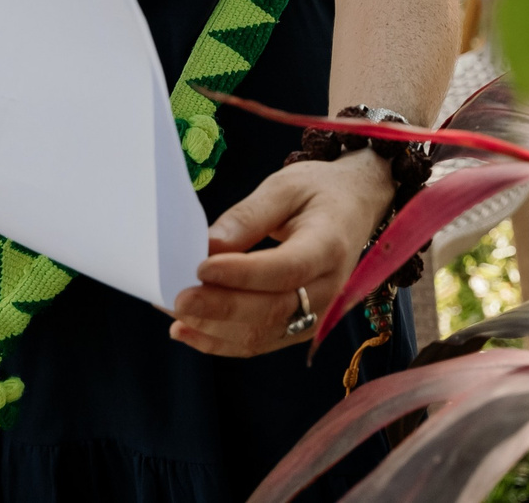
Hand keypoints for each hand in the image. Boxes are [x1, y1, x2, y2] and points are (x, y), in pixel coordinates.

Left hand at [170, 151, 394, 356]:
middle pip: (271, 310)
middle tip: (177, 298)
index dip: (242, 274)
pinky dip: (220, 341)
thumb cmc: (320, 191)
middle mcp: (328, 289)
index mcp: (329, 246)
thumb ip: (249, 216)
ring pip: (261, 334)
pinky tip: (187, 331)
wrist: (355, 208)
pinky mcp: (300, 327)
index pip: (286, 269)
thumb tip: (209, 246)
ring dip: (213, 330)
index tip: (202, 267)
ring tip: (174, 314)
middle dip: (220, 309)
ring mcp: (316, 314)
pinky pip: (259, 341)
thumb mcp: (285, 186)